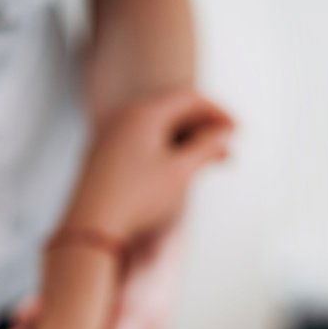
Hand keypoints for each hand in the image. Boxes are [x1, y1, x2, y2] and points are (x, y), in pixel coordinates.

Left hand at [65, 88, 233, 241]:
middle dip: (202, 129)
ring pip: (154, 129)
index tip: (237, 131)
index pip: (189, 99)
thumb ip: (205, 149)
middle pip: (171, 111)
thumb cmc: (135, 199)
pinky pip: (138, 143)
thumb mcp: (179, 173)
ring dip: (183, 141)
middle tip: (225, 150)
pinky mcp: (100, 158)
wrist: (90, 229)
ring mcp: (108, 137)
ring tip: (203, 163)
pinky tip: (173, 172)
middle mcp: (122, 117)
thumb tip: (223, 138)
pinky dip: (161, 150)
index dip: (217, 112)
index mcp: (143, 113)